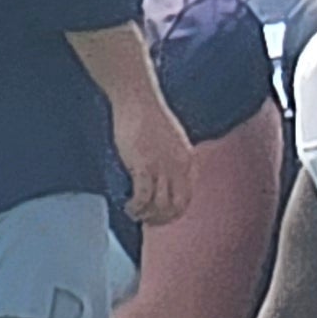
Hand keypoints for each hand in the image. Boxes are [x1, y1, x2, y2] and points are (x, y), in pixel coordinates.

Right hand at [113, 92, 194, 231]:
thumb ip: (171, 158)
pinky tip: (128, 206)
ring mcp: (162, 167)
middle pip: (176, 207)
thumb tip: (163, 175)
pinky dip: (136, 207)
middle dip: (161, 219)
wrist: (137, 97)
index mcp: (188, 160)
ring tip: (134, 212)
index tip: (159, 214)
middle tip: (147, 220)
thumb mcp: (170, 139)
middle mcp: (179, 167)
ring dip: (146, 215)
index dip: (172, 212)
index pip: (187, 198)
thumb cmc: (148, 114)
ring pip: (159, 206)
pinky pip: (142, 197)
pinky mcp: (143, 165)